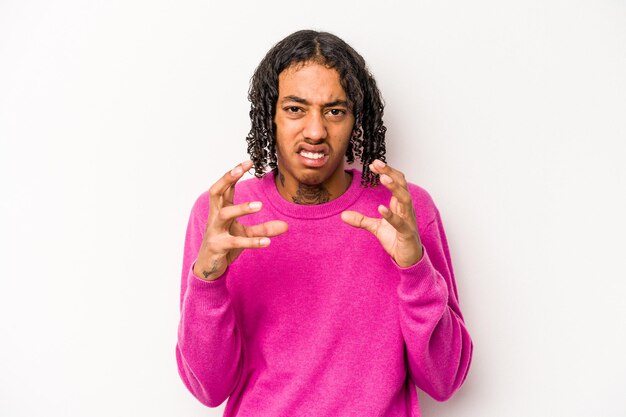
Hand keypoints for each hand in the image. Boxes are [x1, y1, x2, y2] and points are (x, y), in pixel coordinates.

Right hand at [194, 161, 287, 280]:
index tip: (248, 161)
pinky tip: (267, 242)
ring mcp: (215, 231)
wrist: (209, 266)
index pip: (225, 186)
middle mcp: (215, 216)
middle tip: (240, 169)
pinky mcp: (218, 246)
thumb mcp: (246, 235)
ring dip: (241, 208)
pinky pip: (235, 241)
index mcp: (221, 209)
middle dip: (226, 178)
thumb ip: (264, 229)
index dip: (234, 173)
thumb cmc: (225, 244)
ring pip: (225, 214)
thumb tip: (286, 226)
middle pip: (215, 192)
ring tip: (259, 205)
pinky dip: (252, 241)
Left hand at [341, 160, 422, 267]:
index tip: (373, 164)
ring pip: (405, 199)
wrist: (407, 258)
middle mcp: (406, 209)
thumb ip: (361, 220)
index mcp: (400, 205)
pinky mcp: (407, 233)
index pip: (397, 182)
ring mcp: (408, 220)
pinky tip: (381, 208)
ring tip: (383, 178)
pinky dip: (391, 215)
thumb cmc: (396, 239)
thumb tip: (343, 215)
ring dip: (395, 187)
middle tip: (377, 163)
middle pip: (402, 184)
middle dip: (390, 173)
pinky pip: (400, 222)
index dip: (387, 171)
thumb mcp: (375, 228)